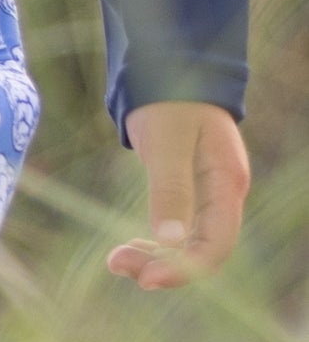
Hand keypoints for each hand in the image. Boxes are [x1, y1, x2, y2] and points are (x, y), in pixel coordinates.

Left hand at [106, 100, 250, 288]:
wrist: (168, 62)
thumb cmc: (171, 95)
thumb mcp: (168, 138)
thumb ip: (171, 185)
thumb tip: (171, 237)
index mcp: (226, 183)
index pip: (215, 244)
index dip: (184, 268)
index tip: (146, 279)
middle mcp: (221, 193)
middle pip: (201, 248)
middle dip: (163, 264)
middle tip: (117, 264)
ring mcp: (206, 191)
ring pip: (188, 240)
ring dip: (156, 254)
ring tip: (116, 260)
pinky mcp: (186, 185)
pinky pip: (178, 225)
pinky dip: (156, 238)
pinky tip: (132, 244)